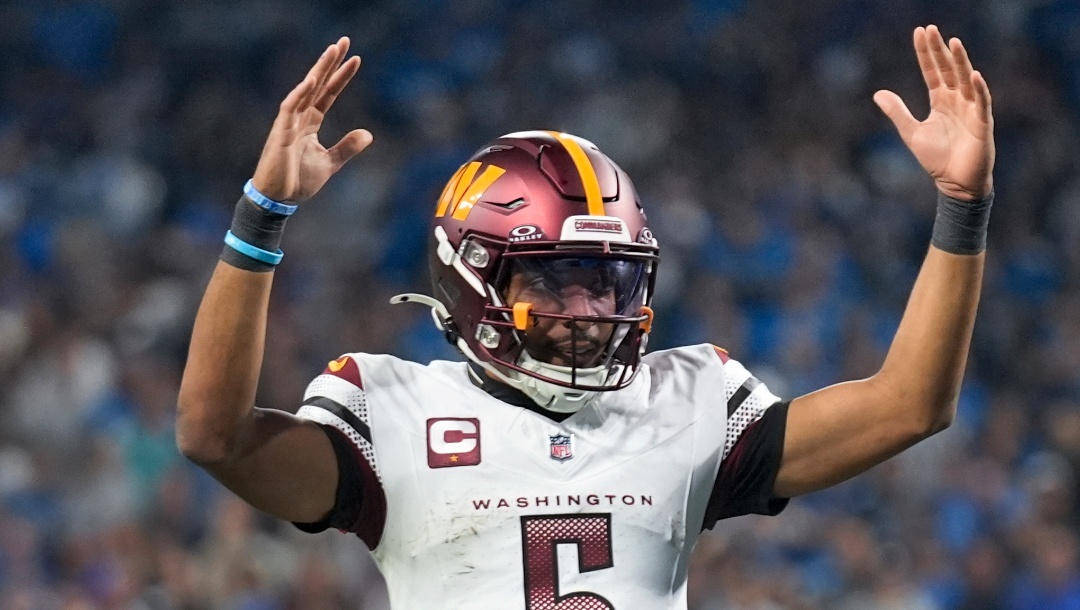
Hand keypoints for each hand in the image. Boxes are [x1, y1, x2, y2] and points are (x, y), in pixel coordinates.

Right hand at [251, 37, 372, 202]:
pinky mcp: (280, 133)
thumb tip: (369, 134)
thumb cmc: (297, 181)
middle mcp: (299, 118)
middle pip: (317, 84)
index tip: (355, 59)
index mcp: (310, 123)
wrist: (279, 200)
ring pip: (305, 90)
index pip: (328, 93)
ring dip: (318, 70)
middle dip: (330, 62)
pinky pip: (289, 109)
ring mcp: (289, 123)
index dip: (341, 76)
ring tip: (332, 51)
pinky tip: (312, 80)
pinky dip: (299, 94)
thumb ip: (347, 148)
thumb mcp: (330, 163)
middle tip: (344, 40)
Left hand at [873, 25, 994, 200]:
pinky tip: (974, 75)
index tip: (920, 32)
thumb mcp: (911, 133)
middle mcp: (957, 100)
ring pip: (966, 80)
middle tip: (932, 29)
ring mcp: (971, 110)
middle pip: (948, 69)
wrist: (954, 183)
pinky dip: (978, 89)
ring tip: (953, 42)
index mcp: (941, 101)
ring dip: (960, 62)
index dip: (926, 53)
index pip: (932, 71)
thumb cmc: (936, 159)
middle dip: (940, 50)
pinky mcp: (982, 123)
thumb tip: (877, 93)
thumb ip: (897, 112)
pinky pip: (982, 102)